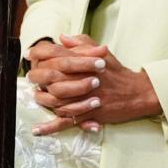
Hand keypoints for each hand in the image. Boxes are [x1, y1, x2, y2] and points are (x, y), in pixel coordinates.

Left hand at [28, 34, 160, 136]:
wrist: (136, 92)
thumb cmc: (117, 72)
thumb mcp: (101, 52)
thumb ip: (81, 43)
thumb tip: (62, 37)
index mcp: (84, 60)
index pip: (55, 53)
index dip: (39, 53)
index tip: (30, 54)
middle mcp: (82, 77)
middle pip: (50, 76)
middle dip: (36, 76)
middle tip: (30, 77)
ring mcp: (84, 97)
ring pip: (55, 99)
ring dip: (41, 99)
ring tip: (35, 97)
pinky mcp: (88, 112)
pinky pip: (66, 121)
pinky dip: (50, 127)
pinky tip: (37, 130)